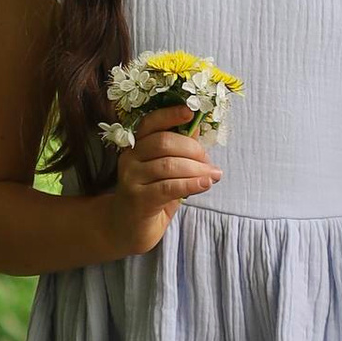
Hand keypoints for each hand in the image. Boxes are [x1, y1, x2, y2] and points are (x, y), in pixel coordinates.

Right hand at [102, 104, 218, 257]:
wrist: (127, 228)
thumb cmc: (151, 197)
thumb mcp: (166, 171)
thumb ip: (179, 151)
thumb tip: (197, 129)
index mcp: (136, 146)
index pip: (151, 123)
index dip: (170, 115)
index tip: (190, 111)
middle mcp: (130, 158)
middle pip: (164, 142)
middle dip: (193, 150)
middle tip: (210, 163)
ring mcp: (131, 178)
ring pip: (169, 165)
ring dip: (197, 169)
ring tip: (213, 176)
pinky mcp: (138, 199)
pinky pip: (168, 187)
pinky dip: (191, 184)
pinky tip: (205, 184)